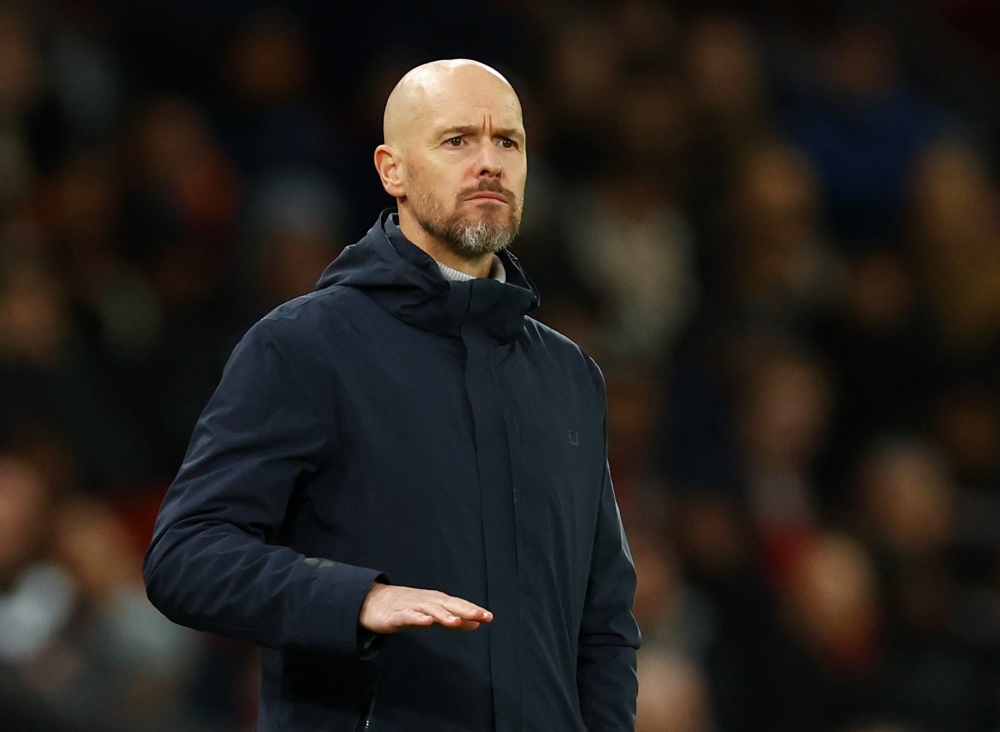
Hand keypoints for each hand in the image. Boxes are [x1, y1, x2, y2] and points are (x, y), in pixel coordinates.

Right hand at [359, 583, 492, 633]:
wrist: (371, 601)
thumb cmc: (405, 607)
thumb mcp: (432, 615)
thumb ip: (453, 619)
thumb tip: (477, 624)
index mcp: (436, 601)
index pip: (457, 605)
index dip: (473, 610)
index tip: (489, 616)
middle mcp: (426, 601)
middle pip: (447, 605)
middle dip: (464, 609)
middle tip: (481, 615)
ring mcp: (411, 607)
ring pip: (429, 610)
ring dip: (443, 614)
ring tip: (456, 621)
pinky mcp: (395, 615)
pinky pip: (407, 616)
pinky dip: (417, 618)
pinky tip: (426, 622)